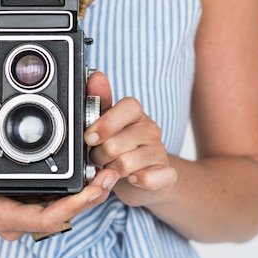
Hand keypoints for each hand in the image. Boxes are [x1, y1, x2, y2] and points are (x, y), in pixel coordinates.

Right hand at [0, 133, 119, 240]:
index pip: (43, 219)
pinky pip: (55, 203)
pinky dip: (74, 191)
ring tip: (108, 173)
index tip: (90, 191)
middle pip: (60, 216)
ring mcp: (22, 215)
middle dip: (88, 199)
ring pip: (62, 211)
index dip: (70, 208)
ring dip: (86, 196)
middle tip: (109, 175)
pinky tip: (90, 174)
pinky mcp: (27, 206)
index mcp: (1, 215)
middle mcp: (16, 221)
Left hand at [84, 72, 177, 206]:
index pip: (127, 108)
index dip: (105, 124)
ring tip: (110, 168)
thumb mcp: (105, 122)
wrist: (143, 176)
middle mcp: (150, 129)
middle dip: (99, 154)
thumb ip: (98, 99)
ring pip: (126, 163)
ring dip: (111, 170)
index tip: (90, 137)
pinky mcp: (167, 174)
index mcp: (135, 113)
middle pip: (116, 142)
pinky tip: (132, 179)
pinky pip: (151, 179)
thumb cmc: (120, 145)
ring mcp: (160, 152)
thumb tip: (96, 76)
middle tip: (97, 156)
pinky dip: (138, 181)